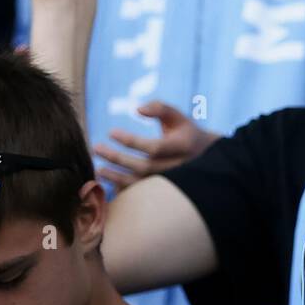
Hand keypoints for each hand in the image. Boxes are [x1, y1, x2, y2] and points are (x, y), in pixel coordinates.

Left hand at [93, 101, 219, 186]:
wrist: (208, 161)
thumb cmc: (186, 134)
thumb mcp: (178, 117)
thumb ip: (160, 108)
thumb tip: (138, 109)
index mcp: (182, 147)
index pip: (153, 147)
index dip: (130, 141)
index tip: (111, 132)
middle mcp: (178, 168)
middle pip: (143, 167)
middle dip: (117, 158)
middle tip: (96, 148)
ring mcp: (172, 184)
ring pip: (141, 184)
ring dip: (117, 177)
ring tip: (99, 169)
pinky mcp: (165, 193)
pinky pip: (141, 196)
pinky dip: (124, 190)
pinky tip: (109, 182)